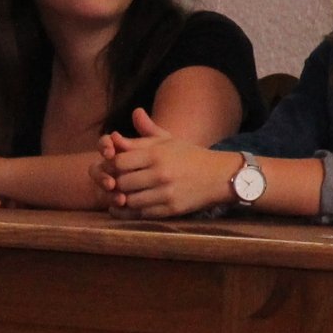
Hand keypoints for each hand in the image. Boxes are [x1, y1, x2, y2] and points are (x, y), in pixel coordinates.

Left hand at [98, 107, 236, 218]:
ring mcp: (166, 193)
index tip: (115, 166)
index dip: (112, 164)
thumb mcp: (169, 140)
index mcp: (157, 154)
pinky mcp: (170, 209)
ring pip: (129, 200)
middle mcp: (161, 174)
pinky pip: (141, 214)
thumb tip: (128, 119)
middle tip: (116, 182)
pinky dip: (131, 212)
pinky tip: (128, 206)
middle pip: (121, 182)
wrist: (219, 176)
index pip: (119, 161)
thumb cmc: (189, 156)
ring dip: (123, 198)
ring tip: (123, 194)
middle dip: (116, 183)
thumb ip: (146, 131)